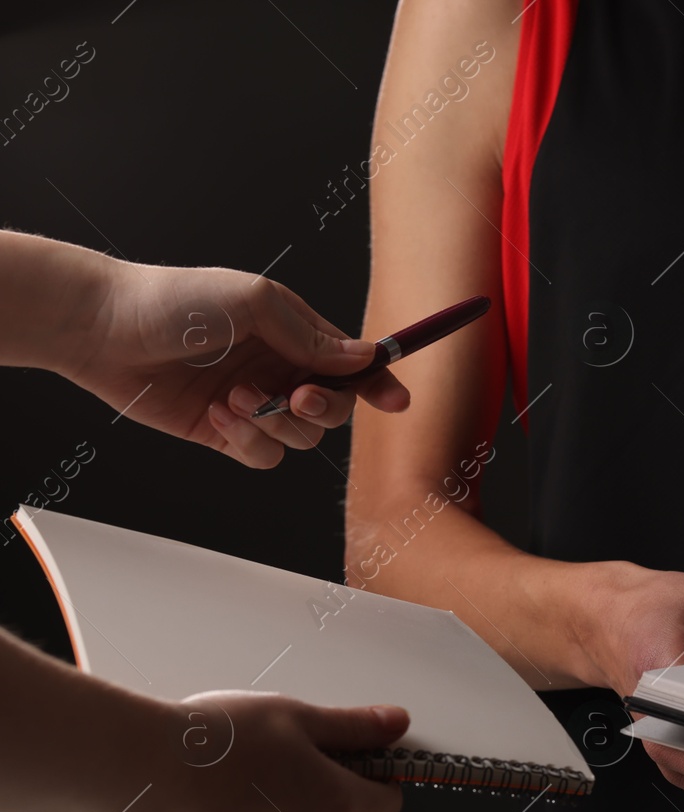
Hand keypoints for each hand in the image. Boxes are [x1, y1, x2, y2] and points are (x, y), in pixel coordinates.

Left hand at [68, 260, 410, 467]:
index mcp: (294, 331)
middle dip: (324, 407)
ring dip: (276, 422)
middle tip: (297, 396)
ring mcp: (253, 403)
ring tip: (236, 397)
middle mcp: (278, 368)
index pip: (352, 362)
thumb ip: (311, 335)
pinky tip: (218, 413)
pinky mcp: (224, 432)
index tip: (395, 400)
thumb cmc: (173, 300)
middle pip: (334, 407)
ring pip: (302, 437)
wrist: (103, 328)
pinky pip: (263, 455)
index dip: (378, 382)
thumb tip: (362, 358)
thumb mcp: (254, 301)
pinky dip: (248, 439)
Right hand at [104, 691, 409, 811]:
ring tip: (244, 760)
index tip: (370, 757)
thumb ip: (354, 725)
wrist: (141, 770)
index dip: (382, 777)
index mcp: (331, 802)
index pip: (386, 804)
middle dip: (318, 780)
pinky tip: (220, 783)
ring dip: (279, 795)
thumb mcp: (298, 716)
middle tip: (286, 743)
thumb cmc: (215, 742)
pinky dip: (246, 811)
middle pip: (334, 810)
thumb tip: (395, 723)